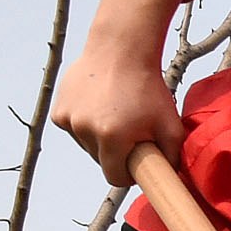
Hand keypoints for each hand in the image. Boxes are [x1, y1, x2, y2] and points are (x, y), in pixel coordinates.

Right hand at [48, 0, 188, 183]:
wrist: (120, 51)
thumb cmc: (149, 89)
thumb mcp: (171, 125)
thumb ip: (172, 158)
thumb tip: (168, 180)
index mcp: (111, 137)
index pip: (114, 177)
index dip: (127, 175)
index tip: (136, 164)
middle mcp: (84, 129)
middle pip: (100, 161)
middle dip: (116, 153)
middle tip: (130, 132)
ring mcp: (68, 118)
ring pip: (86, 145)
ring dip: (99, 138)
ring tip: (115, 115)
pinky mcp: (58, 110)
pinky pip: (74, 130)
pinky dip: (85, 125)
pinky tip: (99, 107)